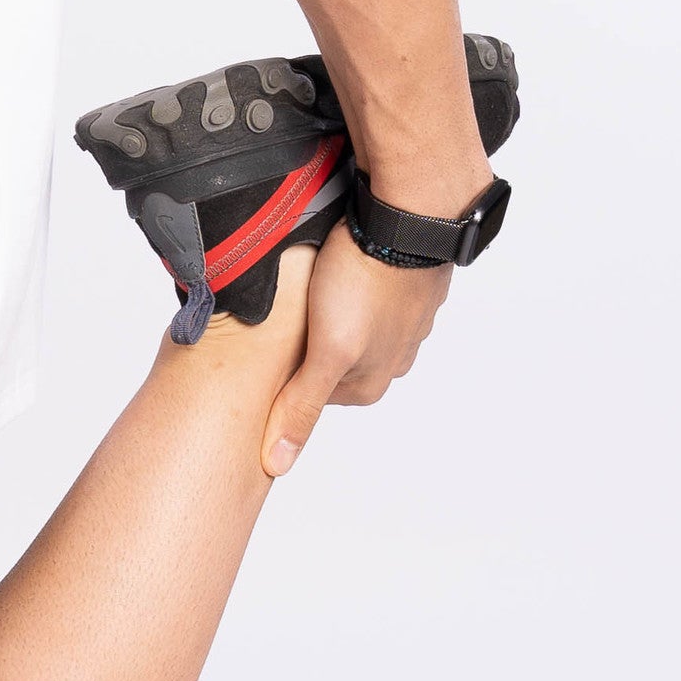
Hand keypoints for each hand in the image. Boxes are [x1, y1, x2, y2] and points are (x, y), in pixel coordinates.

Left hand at [260, 223, 452, 476]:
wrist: (410, 216)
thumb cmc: (364, 281)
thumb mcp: (325, 352)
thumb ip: (301, 405)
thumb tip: (278, 464)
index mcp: (370, 384)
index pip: (310, 393)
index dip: (285, 369)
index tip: (270, 345)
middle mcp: (394, 357)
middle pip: (331, 360)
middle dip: (309, 338)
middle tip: (290, 309)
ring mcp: (405, 319)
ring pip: (352, 323)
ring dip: (332, 307)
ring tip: (317, 283)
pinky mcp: (407, 283)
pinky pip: (370, 290)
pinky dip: (352, 280)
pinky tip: (340, 263)